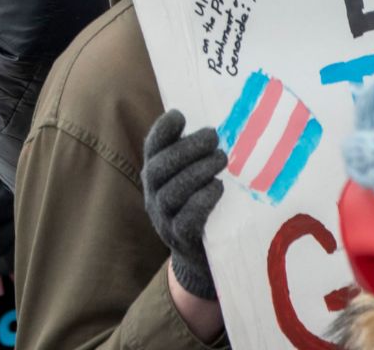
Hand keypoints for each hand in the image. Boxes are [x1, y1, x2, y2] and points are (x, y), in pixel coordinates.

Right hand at [141, 110, 224, 302]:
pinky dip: (201, 201)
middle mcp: (153, 195)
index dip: (162, 130)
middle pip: (160, 167)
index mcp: (154, 175)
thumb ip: (196, 156)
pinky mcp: (180, 239)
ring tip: (221, 158)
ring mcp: (163, 218)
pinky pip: (186, 219)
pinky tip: (218, 188)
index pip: (151, 148)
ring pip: (172, 191)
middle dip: (186, 148)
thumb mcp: (193, 179)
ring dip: (197, 171)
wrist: (199, 258)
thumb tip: (220, 124)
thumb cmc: (201, 207)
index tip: (180, 115)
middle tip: (213, 136)